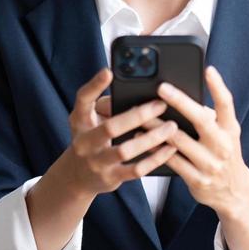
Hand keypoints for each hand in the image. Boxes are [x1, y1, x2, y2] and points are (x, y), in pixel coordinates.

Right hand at [55, 67, 178, 197]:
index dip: (94, 85)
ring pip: (125, 151)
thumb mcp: (89, 121)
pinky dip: (155, 158)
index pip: (83, 100)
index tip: (109, 71)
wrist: (76, 177)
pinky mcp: (111, 178)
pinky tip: (170, 148)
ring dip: (151, 139)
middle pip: (111, 127)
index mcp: (80, 121)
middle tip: (161, 104)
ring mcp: (97, 162)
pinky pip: (136, 170)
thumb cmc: (90, 140)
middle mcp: (85, 142)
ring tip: (171, 127)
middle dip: (138, 116)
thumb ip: (107, 106)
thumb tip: (136, 93)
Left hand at [154, 64, 248, 217]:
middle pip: (201, 119)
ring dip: (157, 126)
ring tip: (140, 112)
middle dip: (180, 102)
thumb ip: (211, 118)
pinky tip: (141, 138)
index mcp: (231, 130)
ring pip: (179, 140)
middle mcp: (222, 145)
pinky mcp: (197, 179)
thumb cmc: (223, 154)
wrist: (233, 192)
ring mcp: (210, 163)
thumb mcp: (226, 135)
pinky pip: (172, 161)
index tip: (208, 69)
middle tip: (161, 87)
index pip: (227, 104)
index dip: (218, 86)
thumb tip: (185, 98)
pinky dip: (154, 148)